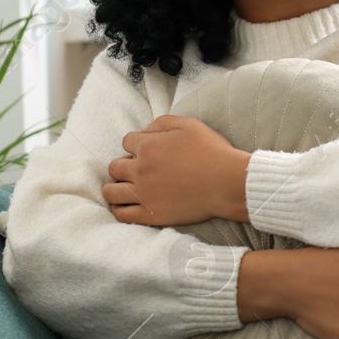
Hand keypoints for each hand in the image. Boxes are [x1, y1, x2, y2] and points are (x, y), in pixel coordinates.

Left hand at [103, 115, 250, 226]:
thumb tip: (144, 129)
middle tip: (137, 170)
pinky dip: (119, 210)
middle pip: (114, 167)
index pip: (126, 142)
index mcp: (148, 146)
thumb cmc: (213, 152)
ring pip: (110, 192)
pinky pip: (122, 215)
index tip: (146, 150)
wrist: (228, 183)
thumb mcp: (190, 125)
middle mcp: (141, 169)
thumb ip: (163, 122)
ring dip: (114, 188)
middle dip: (123, 166)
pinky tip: (127, 206)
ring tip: (125, 189)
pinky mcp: (151, 214)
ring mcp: (144, 194)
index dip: (136, 145)